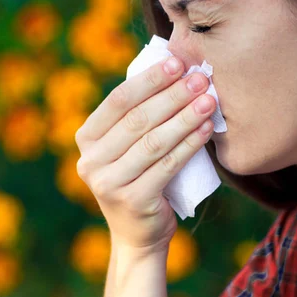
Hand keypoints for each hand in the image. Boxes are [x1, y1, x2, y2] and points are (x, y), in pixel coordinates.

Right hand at [75, 56, 215, 251]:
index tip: (178, 62)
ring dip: (185, 117)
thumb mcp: (130, 146)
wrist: (139, 234)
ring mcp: (108, 183)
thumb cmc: (141, 177)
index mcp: (86, 138)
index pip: (118, 101)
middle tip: (200, 79)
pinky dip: (190, 144)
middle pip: (137, 119)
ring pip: (154, 142)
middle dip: (172, 95)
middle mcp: (90, 160)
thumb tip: (177, 70)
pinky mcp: (132, 200)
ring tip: (209, 100)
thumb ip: (141, 116)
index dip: (150, 79)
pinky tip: (207, 128)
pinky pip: (167, 165)